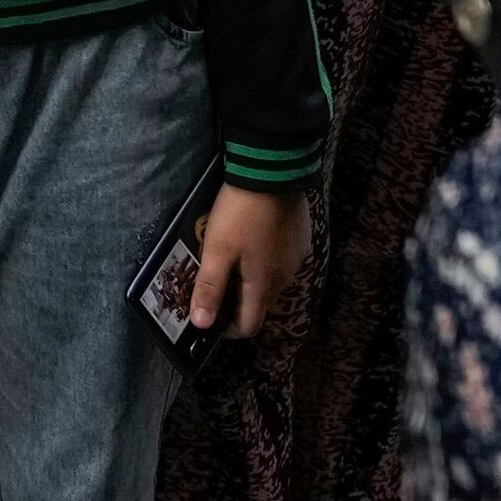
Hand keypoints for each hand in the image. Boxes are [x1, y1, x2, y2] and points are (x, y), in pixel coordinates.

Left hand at [191, 182, 304, 337]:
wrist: (273, 171)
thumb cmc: (241, 213)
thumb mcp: (217, 249)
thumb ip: (210, 287)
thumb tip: (201, 324)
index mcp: (263, 285)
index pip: (250, 326)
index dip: (230, 329)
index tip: (212, 320)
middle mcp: (284, 278)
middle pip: (261, 304)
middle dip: (238, 302)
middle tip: (215, 284)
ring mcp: (296, 257)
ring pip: (272, 281)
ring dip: (252, 279)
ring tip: (231, 259)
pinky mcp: (300, 238)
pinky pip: (281, 260)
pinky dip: (266, 259)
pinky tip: (252, 239)